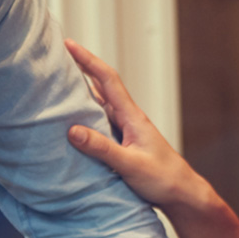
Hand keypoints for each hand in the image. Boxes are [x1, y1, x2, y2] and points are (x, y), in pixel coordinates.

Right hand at [64, 39, 212, 213]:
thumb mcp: (130, 164)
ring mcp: (126, 130)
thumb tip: (72, 130)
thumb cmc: (163, 178)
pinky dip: (85, 115)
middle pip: (101, 86)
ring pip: (99, 104)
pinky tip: (72, 119)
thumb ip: (102, 148)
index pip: (107, 80)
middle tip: (56, 57)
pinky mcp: (124, 142)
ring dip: (80, 93)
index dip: (87, 60)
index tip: (69, 44)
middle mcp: (128, 118)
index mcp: (132, 117)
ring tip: (56, 83)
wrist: (182, 193)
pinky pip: (100, 122)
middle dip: (80, 69)